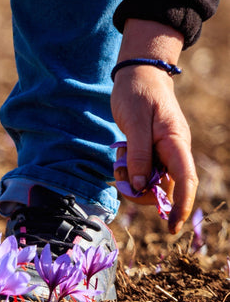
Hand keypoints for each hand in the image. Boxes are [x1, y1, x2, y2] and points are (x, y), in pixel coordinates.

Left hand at [110, 19, 195, 232]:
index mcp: (176, 143)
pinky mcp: (152, 151)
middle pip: (165, 187)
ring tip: (117, 162)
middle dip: (143, 193)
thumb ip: (138, 154)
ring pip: (151, 181)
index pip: (184, 180)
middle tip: (120, 180)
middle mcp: (174, 151)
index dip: (180, 205)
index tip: (172, 225)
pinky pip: (142, 171)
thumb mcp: (135, 123)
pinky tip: (119, 157)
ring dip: (133, 180)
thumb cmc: (138, 95)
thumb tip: (140, 185)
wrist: (138, 76)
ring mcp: (164, 152)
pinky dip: (129, 171)